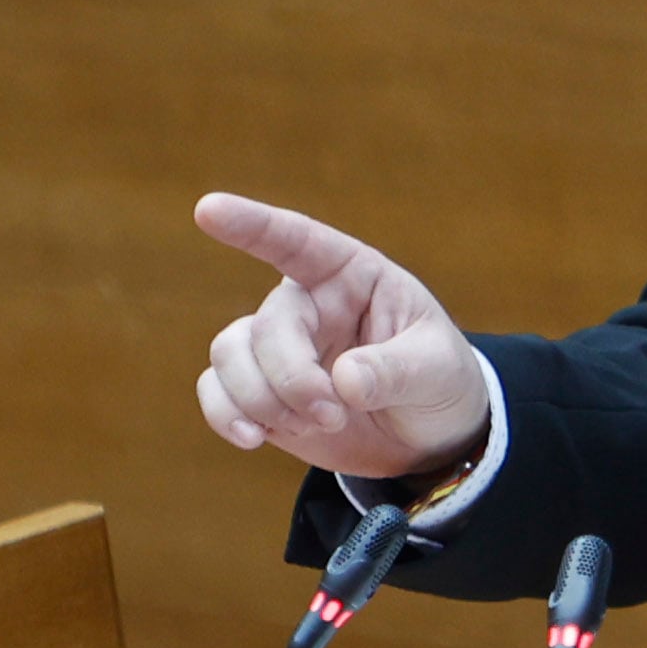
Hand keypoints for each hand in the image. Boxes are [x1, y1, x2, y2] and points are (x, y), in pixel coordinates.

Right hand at [192, 192, 489, 480]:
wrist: (427, 436)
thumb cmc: (438, 379)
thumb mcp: (437, 367)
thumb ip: (395, 370)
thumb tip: (344, 381)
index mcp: (352, 276)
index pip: (298, 240)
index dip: (253, 225)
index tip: (208, 209)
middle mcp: (308, 303)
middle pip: (269, 326)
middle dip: (292, 378)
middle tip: (332, 415)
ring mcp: (279, 347)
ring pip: (230, 354)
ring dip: (261, 399)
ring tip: (314, 426)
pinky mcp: (261, 391)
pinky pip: (216, 390)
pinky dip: (226, 415)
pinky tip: (253, 438)